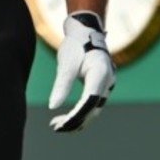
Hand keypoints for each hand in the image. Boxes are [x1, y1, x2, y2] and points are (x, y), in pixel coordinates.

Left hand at [48, 10, 114, 131]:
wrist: (86, 32)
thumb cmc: (75, 45)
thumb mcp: (66, 63)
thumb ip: (61, 85)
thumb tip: (52, 106)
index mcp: (100, 74)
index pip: (89, 101)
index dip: (75, 116)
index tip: (60, 124)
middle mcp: (107, 82)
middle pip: (93, 109)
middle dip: (75, 121)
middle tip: (55, 127)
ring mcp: (106, 85)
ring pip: (94, 109)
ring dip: (78, 119)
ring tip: (57, 125)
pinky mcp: (100, 87)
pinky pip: (92, 104)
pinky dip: (81, 112)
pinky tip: (67, 118)